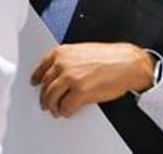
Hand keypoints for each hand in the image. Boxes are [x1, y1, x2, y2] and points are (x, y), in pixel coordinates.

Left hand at [31, 43, 155, 117]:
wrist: (127, 63)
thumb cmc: (110, 57)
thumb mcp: (81, 51)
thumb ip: (67, 60)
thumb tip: (59, 74)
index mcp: (61, 53)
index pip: (41, 67)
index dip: (37, 77)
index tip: (35, 83)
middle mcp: (62, 64)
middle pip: (45, 85)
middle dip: (44, 96)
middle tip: (45, 103)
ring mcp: (70, 78)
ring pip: (52, 97)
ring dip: (52, 106)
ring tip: (55, 110)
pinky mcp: (80, 92)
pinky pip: (66, 106)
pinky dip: (65, 111)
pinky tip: (67, 112)